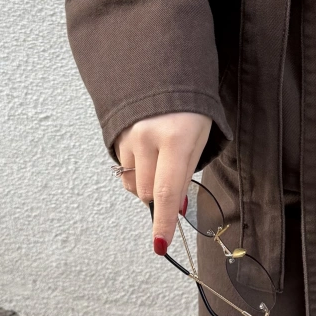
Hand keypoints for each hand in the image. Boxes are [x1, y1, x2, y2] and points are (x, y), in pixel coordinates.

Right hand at [114, 112, 212, 254]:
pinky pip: (124, 169)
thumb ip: (186, 173)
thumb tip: (174, 209)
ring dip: (147, 182)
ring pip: (134, 183)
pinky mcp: (116, 135)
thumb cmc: (190, 109)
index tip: (160, 244)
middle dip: (160, 197)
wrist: (161, 70)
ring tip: (160, 157)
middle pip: (148, 192)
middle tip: (172, 178)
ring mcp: (128, 136)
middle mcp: (147, 138)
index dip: (163, 221)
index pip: (167, 190)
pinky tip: (146, 150)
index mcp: (176, 138)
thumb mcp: (199, 137)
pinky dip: (137, 169)